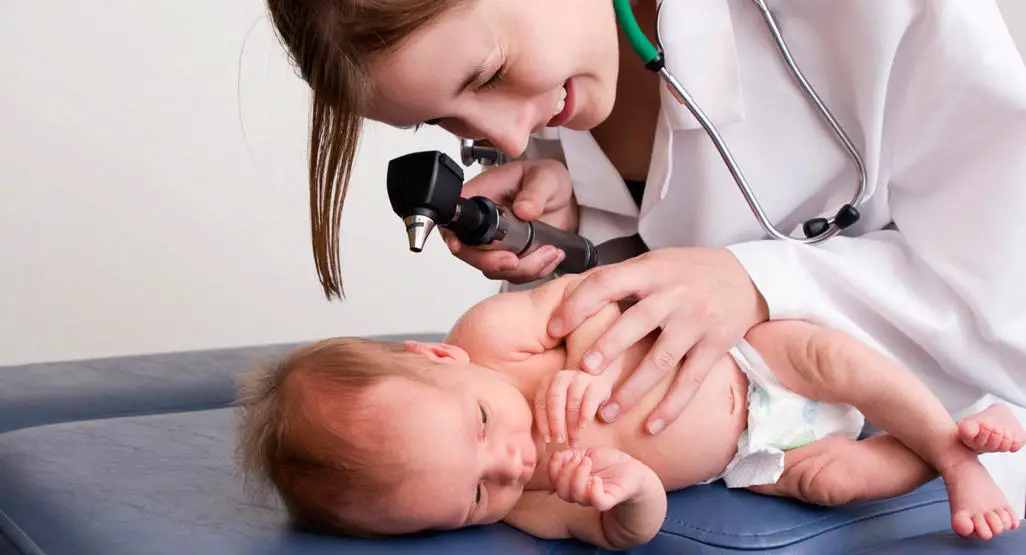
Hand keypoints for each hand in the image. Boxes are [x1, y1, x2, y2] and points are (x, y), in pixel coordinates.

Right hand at [440, 159, 578, 282]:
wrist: (566, 200)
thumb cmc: (548, 180)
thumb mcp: (545, 178)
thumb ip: (535, 193)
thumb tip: (523, 209)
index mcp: (482, 196)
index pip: (457, 219)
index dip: (453, 236)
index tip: (460, 247)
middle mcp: (485, 223)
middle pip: (469, 252)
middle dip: (491, 262)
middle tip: (514, 260)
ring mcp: (497, 243)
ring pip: (493, 269)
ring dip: (522, 268)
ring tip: (548, 251)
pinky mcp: (512, 256)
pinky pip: (514, 274)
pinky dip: (534, 271)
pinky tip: (550, 256)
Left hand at [534, 370, 612, 446]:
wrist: (596, 381)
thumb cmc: (573, 398)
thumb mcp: (559, 401)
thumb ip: (549, 411)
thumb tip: (544, 437)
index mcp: (548, 382)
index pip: (541, 403)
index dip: (542, 422)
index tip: (547, 438)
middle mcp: (562, 377)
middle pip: (555, 401)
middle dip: (556, 423)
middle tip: (558, 440)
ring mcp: (579, 378)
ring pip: (572, 402)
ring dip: (571, 424)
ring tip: (572, 439)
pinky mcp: (596, 384)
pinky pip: (589, 400)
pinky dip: (585, 414)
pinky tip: (583, 426)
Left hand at [548, 247, 767, 433]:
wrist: (747, 277)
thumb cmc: (688, 271)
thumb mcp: (654, 262)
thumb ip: (619, 278)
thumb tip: (569, 294)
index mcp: (651, 270)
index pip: (608, 283)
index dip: (578, 305)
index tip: (555, 329)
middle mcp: (675, 295)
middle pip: (636, 322)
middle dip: (608, 348)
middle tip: (582, 372)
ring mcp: (697, 322)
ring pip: (662, 359)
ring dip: (633, 389)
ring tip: (606, 412)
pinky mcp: (716, 346)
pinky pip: (691, 381)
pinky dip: (671, 407)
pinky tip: (651, 427)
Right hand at [548, 447, 650, 511]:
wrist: (631, 469)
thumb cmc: (607, 462)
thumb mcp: (586, 453)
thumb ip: (570, 454)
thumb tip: (556, 456)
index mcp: (572, 482)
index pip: (555, 481)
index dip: (552, 469)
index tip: (558, 455)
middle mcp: (580, 493)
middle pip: (563, 492)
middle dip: (566, 473)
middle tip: (578, 458)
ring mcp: (594, 498)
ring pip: (577, 496)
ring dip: (578, 476)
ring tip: (587, 461)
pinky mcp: (609, 500)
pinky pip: (598, 502)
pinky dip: (594, 490)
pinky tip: (597, 479)